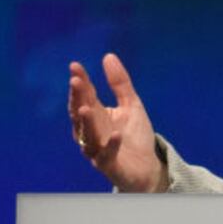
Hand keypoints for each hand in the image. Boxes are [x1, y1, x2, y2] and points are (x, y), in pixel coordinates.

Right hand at [68, 53, 167, 191]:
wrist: (147, 167)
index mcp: (96, 116)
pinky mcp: (109, 166)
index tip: (75, 66)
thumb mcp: (131, 105)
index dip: (80, 82)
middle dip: (77, 99)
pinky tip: (115, 134)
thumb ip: (120, 83)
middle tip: (75, 82)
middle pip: (80, 114)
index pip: (85, 96)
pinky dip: (110, 145)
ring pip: (87, 137)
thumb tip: (108, 56)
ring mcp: (98, 150)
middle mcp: (91, 132)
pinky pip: (107, 156)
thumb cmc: (134, 136)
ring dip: (86, 123)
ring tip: (86, 108)